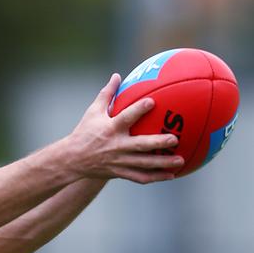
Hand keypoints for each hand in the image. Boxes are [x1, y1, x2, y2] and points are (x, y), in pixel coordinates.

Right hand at [66, 73, 182, 183]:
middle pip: (140, 145)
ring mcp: (119, 160)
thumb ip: (107, 94)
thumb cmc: (84, 131)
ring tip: (180, 160)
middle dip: (158, 142)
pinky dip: (156, 177)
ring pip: (144, 164)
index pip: (126, 117)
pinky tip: (171, 175)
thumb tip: (117, 75)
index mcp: (110, 128)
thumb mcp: (93, 111)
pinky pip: (140, 177)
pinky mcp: (120, 172)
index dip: (138, 109)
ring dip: (163, 163)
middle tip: (175, 138)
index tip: (152, 101)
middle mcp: (116, 145)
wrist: (73, 158)